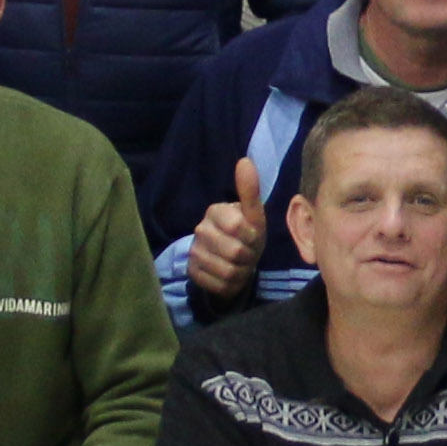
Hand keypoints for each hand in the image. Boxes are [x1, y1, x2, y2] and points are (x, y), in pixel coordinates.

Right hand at [186, 158, 269, 304]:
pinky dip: (231, 285)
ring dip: (241, 272)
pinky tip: (230, 275)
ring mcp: (194, 252)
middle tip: (248, 254)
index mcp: (215, 211)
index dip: (252, 236)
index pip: (237, 227)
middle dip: (248, 257)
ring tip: (240, 264)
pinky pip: (219, 285)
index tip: (253, 236)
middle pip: (234, 252)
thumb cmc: (246, 233)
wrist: (232, 259)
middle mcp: (200, 230)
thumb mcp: (253, 214)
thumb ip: (250, 190)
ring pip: (227, 272)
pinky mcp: (193, 273)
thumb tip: (245, 160)